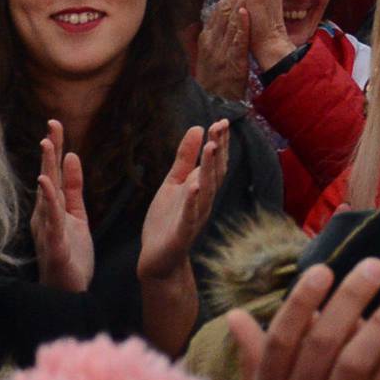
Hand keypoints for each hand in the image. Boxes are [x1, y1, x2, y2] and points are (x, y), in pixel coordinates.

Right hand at [32, 122, 92, 292]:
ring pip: (47, 194)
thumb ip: (73, 188)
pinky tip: (45, 183)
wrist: (69, 293)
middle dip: (50, 150)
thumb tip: (71, 156)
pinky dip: (47, 200)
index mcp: (52, 208)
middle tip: (52, 123)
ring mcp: (48, 229)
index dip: (55, 148)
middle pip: (48, 176)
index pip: (53, 172)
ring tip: (47, 144)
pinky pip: (50, 219)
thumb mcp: (76, 215)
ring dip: (46, 168)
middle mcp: (45, 215)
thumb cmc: (70, 256)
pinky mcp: (54, 244)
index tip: (56, 123)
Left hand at [138, 119, 230, 282]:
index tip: (221, 121)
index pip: (215, 162)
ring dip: (210, 168)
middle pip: (215, 172)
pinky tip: (194, 186)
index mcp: (202, 187)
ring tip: (210, 147)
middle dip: (218, 149)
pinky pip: (190, 215)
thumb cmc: (167, 219)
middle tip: (219, 127)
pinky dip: (193, 200)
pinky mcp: (183, 232)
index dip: (220, 142)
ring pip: (207, 190)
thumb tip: (197, 128)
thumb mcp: (174, 183)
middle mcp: (204, 200)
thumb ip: (185, 158)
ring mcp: (195, 216)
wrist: (158, 258)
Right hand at [194, 0, 250, 100]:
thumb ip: (205, 38)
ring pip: (230, 23)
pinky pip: (237, 42)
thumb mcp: (206, 56)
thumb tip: (202, 20)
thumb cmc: (214, 80)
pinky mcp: (231, 63)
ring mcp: (220, 53)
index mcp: (206, 38)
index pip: (218, 10)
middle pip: (223, 11)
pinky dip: (241, 27)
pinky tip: (245, 13)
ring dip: (239, 2)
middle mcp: (211, 42)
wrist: (214, 106)